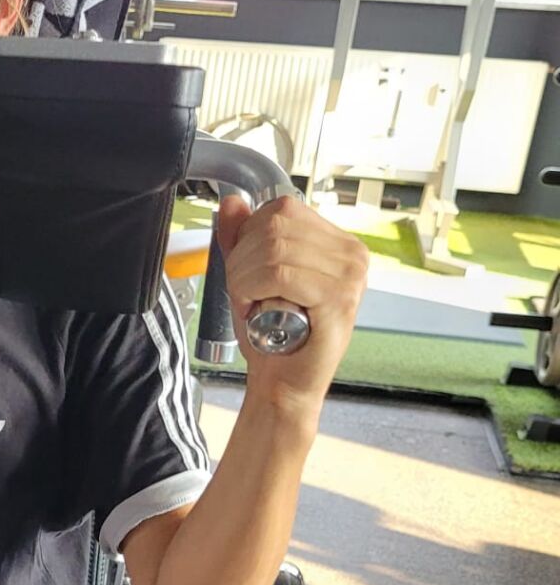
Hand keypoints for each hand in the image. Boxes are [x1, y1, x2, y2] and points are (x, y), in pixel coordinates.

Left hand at [214, 193, 368, 415]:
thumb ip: (241, 238)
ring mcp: (350, 276)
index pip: (282, 208)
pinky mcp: (339, 299)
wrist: (284, 383)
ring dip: (244, 278)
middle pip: (275, 226)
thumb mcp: (251, 276)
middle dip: (241, 259)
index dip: (248, 235)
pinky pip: (280, 275)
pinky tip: (257, 310)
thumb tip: (232, 202)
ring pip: (273, 250)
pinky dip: (254, 290)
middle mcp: (352, 254)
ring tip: (250, 303)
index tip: (245, 269)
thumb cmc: (274, 334)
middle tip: (242, 291)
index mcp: (338, 243)